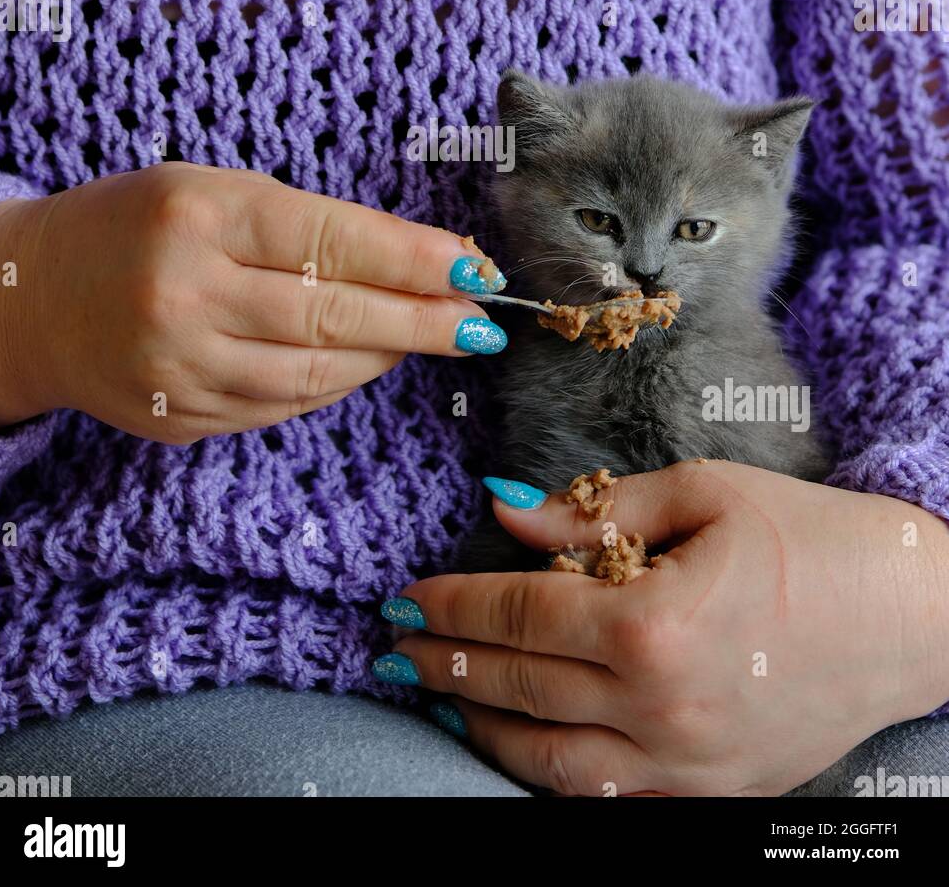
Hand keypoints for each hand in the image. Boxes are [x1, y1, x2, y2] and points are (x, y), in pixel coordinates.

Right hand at [0, 163, 504, 440]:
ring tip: (433, 337)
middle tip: (483, 323)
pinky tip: (363, 363)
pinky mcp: (177, 418)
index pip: (334, 241)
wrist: (31, 296)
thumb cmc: (138, 223)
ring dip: (386, 357)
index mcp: (201, 215)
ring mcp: (179, 366)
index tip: (476, 270)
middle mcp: (186, 293)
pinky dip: (332, 387)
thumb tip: (420, 262)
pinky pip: (279, 407)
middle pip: (334, 316)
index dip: (416, 260)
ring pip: (315, 374)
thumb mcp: (215, 190)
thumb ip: (309, 224)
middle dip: (423, 320)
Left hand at [382, 461, 948, 795]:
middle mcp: (662, 709)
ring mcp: (687, 766)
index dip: (454, 604)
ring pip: (550, 766)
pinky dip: (549, 775)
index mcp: (654, 624)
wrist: (914, 615)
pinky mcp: (712, 795)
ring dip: (483, 730)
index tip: (408, 593)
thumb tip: (509, 512)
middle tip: (397, 645)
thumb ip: (596, 511)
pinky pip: (608, 799)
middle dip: (447, 664)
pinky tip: (522, 743)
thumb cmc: (812, 540)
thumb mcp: (704, 495)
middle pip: (521, 691)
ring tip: (442, 697)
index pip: (520, 618)